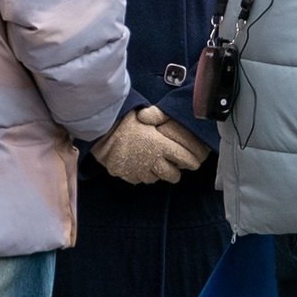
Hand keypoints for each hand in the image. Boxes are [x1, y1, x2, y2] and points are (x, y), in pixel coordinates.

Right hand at [90, 107, 207, 184]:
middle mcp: (153, 160)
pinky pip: (139, 179)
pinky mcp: (128, 175)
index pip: (186, 159)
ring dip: (155, 172)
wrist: (102, 130)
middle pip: (173, 176)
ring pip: (155, 179)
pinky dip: (139, 174)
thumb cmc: (126, 120)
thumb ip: (163, 124)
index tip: (194, 162)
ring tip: (150, 162)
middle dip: (174, 171)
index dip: (192, 162)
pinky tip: (136, 163)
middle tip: (171, 165)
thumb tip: (176, 122)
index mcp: (162, 145)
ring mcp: (140, 170)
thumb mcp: (147, 117)